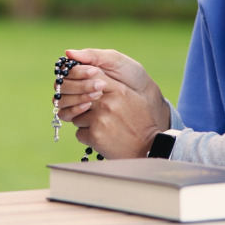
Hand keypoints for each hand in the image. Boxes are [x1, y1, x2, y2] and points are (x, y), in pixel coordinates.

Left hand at [55, 49, 170, 158]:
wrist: (148, 148)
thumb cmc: (140, 121)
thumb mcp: (132, 98)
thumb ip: (114, 85)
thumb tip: (94, 77)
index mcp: (117, 90)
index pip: (91, 76)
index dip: (83, 80)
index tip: (83, 87)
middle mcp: (106, 103)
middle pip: (79, 96)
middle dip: (81, 103)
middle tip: (87, 110)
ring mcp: (99, 120)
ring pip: (76, 116)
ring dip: (84, 122)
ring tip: (100, 126)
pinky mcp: (94, 136)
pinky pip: (79, 133)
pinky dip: (87, 136)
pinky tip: (100, 137)